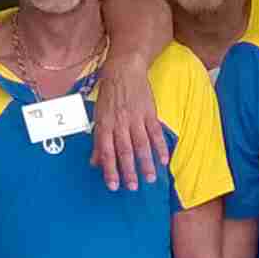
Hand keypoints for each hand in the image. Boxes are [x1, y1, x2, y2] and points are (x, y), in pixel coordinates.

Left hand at [89, 59, 170, 192]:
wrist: (124, 70)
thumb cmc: (109, 95)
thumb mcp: (98, 116)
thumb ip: (98, 141)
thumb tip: (94, 163)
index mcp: (105, 124)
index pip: (106, 151)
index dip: (110, 169)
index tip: (113, 186)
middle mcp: (120, 123)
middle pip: (124, 150)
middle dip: (128, 170)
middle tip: (132, 187)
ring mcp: (136, 118)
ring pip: (141, 144)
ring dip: (146, 162)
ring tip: (149, 178)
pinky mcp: (150, 113)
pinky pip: (156, 132)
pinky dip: (160, 146)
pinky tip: (164, 160)